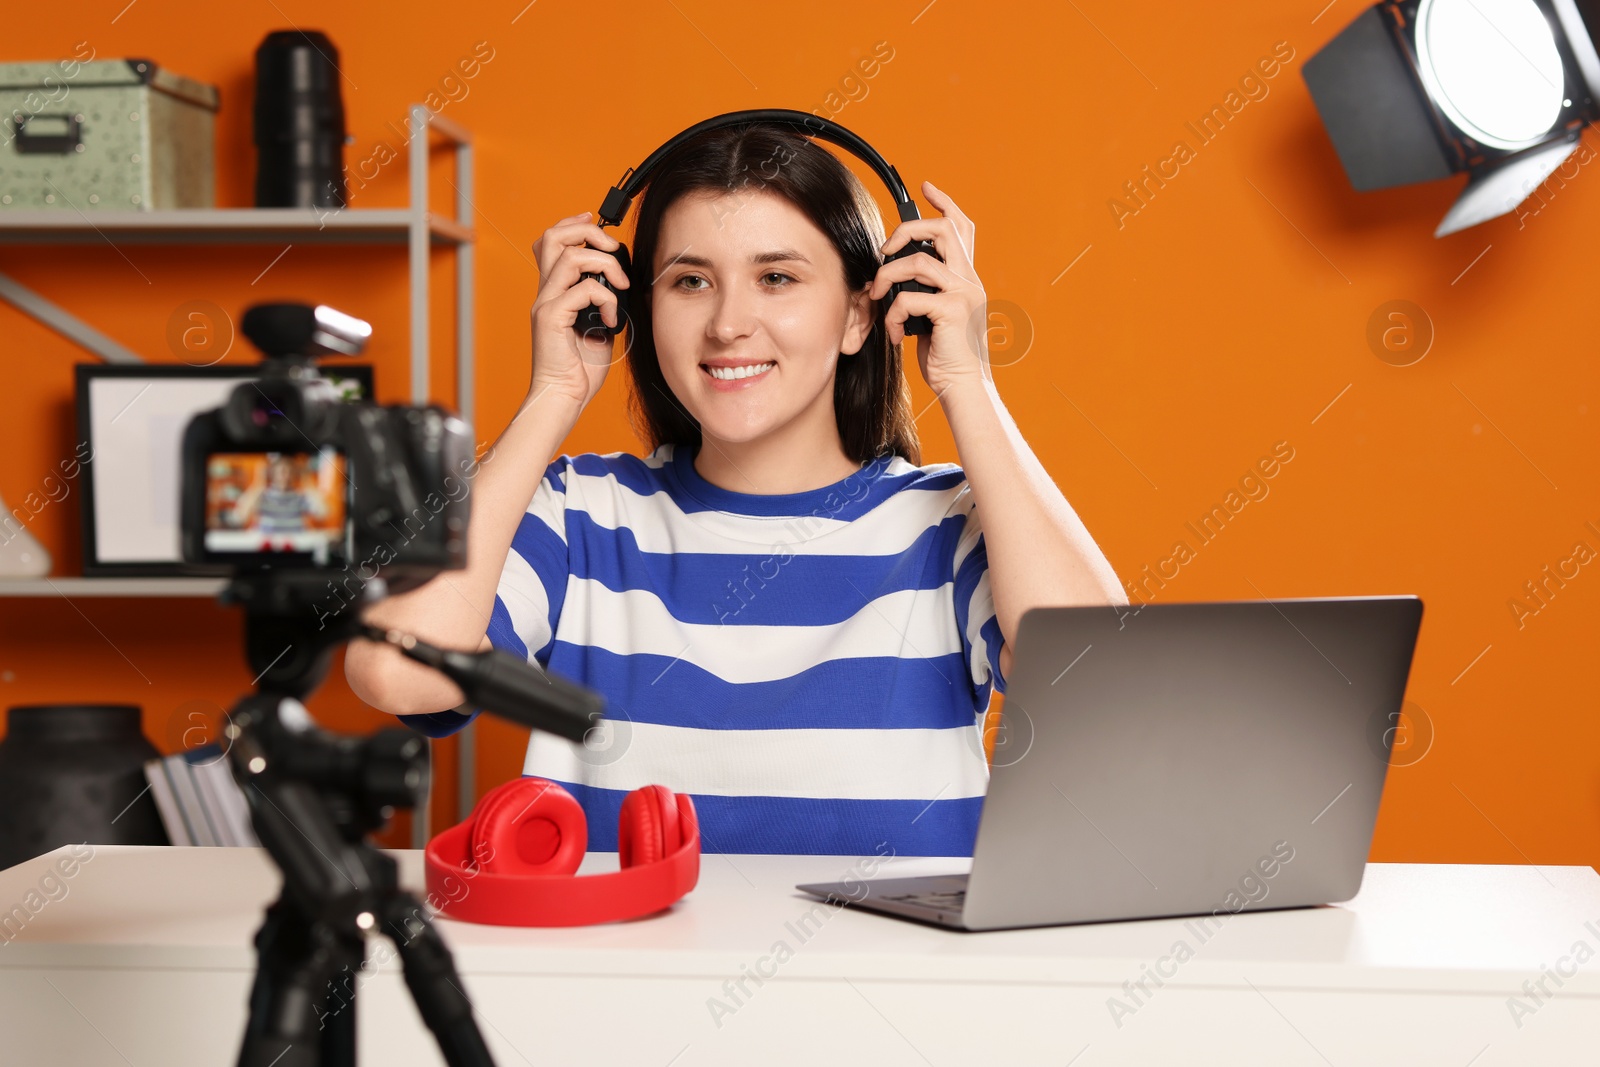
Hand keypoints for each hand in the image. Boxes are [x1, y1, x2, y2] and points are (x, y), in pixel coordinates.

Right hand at [528, 211, 631, 408]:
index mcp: (555, 292)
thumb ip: (603, 301)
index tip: (596, 223)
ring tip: (620, 286)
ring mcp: (545, 303)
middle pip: (554, 236)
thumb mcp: (598, 325)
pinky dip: (606, 299)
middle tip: (613, 249)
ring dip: (604, 264)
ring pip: (571, 256)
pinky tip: (611, 320)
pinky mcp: (550, 318)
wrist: (564, 396)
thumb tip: (621, 283)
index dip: (573, 224)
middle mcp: (546, 292)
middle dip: (588, 232)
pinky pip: (583, 289)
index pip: (553, 241)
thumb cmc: (580, 369)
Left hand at [870, 180, 989, 394]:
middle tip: (884, 252)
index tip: (926, 187)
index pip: (961, 227)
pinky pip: (911, 297)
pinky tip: (896, 334)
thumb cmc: (944, 355)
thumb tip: (893, 272)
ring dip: (888, 278)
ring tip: (879, 298)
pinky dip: (895, 314)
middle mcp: (969, 279)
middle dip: (905, 231)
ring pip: (918, 261)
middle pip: (941, 228)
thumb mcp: (932, 315)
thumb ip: (923, 289)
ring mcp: (964, 293)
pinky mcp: (953, 311)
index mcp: (966, 277)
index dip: (944, 203)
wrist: (963, 387)